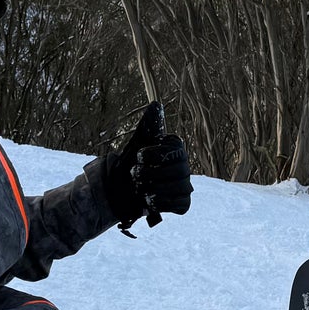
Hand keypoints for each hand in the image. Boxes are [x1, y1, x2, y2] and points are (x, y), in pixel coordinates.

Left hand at [111, 101, 192, 230]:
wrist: (123, 189)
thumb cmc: (133, 163)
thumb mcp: (138, 143)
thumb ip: (148, 126)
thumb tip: (156, 105)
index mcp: (176, 149)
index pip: (175, 150)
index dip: (155, 154)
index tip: (139, 156)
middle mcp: (184, 166)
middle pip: (179, 170)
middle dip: (153, 173)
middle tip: (135, 174)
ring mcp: (185, 186)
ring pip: (179, 187)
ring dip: (155, 188)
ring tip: (139, 188)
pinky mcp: (182, 204)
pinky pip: (179, 204)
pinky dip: (162, 203)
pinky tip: (149, 199)